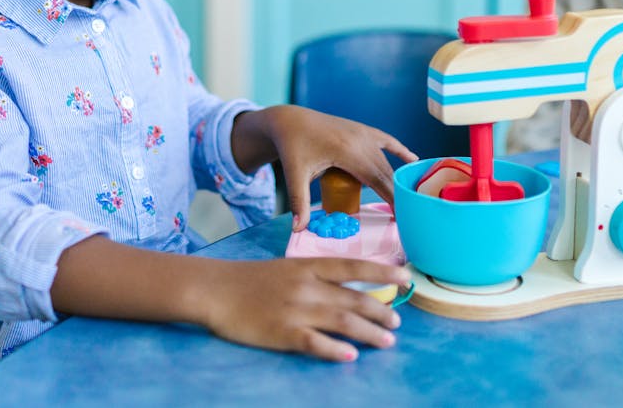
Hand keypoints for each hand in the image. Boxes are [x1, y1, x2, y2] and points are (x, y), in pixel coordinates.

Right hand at [202, 257, 409, 361]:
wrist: (216, 289)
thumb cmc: (253, 280)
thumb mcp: (289, 268)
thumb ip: (318, 277)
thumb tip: (351, 288)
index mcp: (309, 266)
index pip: (355, 267)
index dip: (383, 272)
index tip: (407, 278)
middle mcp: (307, 286)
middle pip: (354, 298)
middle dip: (381, 312)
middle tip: (397, 324)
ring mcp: (295, 309)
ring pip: (342, 321)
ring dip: (369, 332)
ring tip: (387, 342)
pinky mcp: (282, 332)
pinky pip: (314, 343)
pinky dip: (335, 350)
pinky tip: (350, 356)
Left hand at [233, 105, 416, 230]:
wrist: (290, 120)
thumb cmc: (292, 147)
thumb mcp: (295, 175)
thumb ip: (299, 202)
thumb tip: (298, 229)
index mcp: (347, 152)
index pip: (378, 180)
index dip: (392, 198)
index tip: (403, 215)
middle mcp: (361, 140)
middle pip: (385, 172)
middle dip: (397, 193)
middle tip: (409, 215)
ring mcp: (363, 132)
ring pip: (386, 160)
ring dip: (397, 178)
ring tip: (409, 198)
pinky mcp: (362, 129)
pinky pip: (386, 140)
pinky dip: (400, 151)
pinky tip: (413, 159)